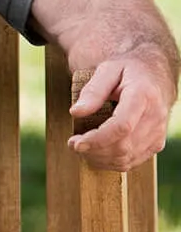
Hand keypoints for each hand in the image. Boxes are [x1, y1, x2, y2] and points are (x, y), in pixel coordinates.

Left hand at [69, 51, 174, 169]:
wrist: (155, 76)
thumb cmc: (128, 70)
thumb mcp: (108, 69)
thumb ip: (93, 90)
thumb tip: (76, 112)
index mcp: (143, 96)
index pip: (122, 126)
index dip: (97, 139)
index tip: (75, 143)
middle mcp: (155, 118)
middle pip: (123, 146)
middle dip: (93, 150)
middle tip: (72, 144)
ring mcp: (158, 134)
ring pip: (127, 158)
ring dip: (100, 158)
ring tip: (81, 148)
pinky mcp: (156, 144)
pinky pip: (133, 161)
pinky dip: (111, 161)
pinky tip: (96, 153)